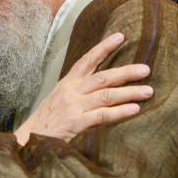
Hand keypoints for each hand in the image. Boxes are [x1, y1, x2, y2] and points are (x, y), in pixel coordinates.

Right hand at [14, 32, 152, 144]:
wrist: (30, 140)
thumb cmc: (47, 120)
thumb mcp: (59, 98)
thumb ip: (78, 90)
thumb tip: (102, 84)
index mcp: (68, 83)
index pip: (87, 60)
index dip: (104, 47)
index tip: (121, 37)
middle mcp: (71, 91)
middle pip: (103, 77)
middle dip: (126, 72)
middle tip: (145, 70)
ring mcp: (74, 106)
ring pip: (106, 95)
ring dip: (129, 92)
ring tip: (148, 91)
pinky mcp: (76, 123)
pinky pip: (103, 115)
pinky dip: (120, 112)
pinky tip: (134, 110)